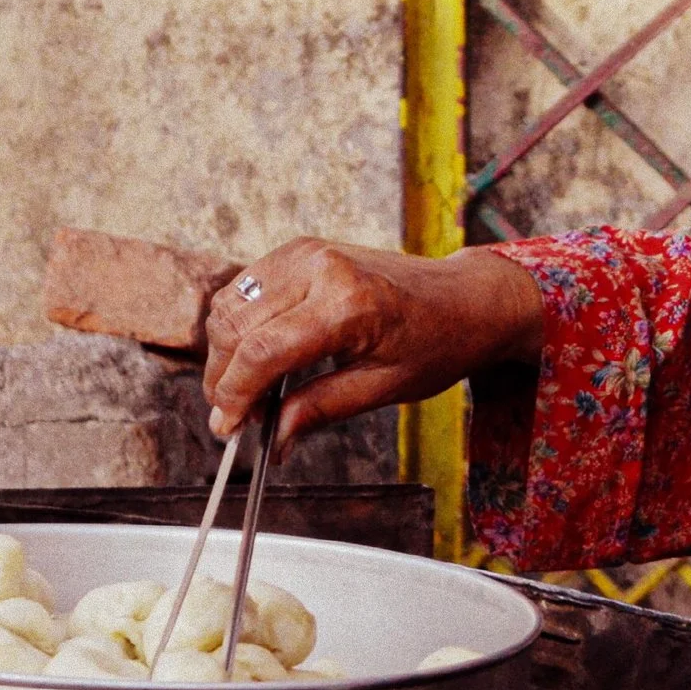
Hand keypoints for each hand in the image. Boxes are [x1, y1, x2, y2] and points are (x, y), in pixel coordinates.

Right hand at [201, 239, 544, 452]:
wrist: (466, 299)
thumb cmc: (437, 342)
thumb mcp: (383, 388)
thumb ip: (320, 409)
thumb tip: (272, 439)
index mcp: (348, 304)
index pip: (262, 352)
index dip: (235, 395)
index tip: (228, 429)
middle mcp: (321, 268)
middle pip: (236, 327)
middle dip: (224, 379)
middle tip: (237, 418)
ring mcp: (307, 252)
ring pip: (231, 305)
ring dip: (225, 352)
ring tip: (247, 392)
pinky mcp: (301, 250)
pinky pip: (246, 288)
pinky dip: (238, 325)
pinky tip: (256, 357)